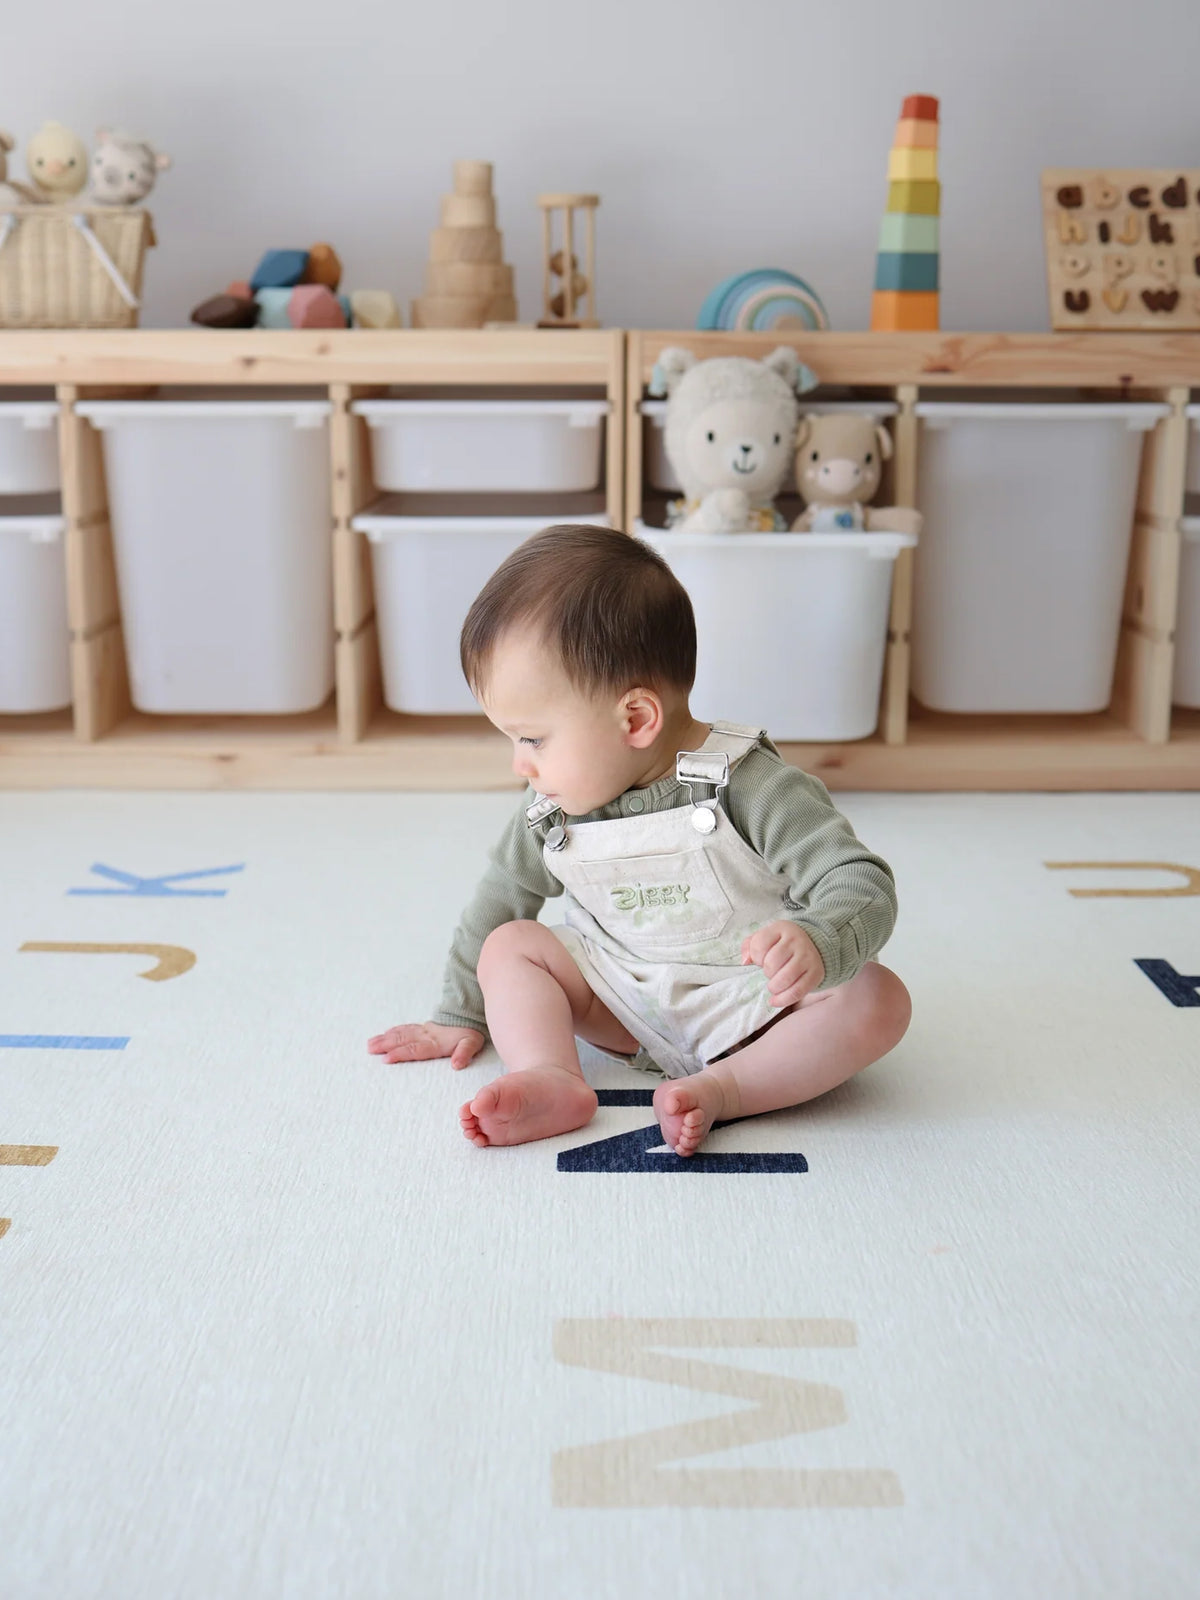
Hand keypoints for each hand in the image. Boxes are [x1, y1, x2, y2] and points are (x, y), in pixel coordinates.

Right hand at [368, 1021, 484, 1069]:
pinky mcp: (422, 1028)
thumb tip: (456, 1065)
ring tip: (370, 1044)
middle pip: (403, 1041)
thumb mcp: (471, 1044)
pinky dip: (393, 1032)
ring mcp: (422, 1031)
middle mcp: (425, 1036)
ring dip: (385, 1039)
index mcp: (435, 1043)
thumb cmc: (469, 1035)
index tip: (386, 1059)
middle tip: (370, 1049)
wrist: (468, 1017)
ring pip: (401, 1034)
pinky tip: (384, 1035)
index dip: (400, 1054)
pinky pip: (405, 1029)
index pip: (415, 1050)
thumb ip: (464, 1054)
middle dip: (386, 1045)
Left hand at [740, 921, 824, 1007]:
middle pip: (771, 963)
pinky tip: (775, 1000)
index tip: (760, 961)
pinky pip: (797, 991)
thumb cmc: (782, 944)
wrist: (814, 945)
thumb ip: (749, 946)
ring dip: (774, 987)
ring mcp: (808, 957)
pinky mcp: (816, 973)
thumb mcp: (765, 938)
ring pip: (784, 978)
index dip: (755, 957)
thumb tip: (745, 961)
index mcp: (781, 928)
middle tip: (770, 973)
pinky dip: (783, 1000)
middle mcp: (796, 940)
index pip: (759, 944)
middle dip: (766, 973)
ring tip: (773, 986)